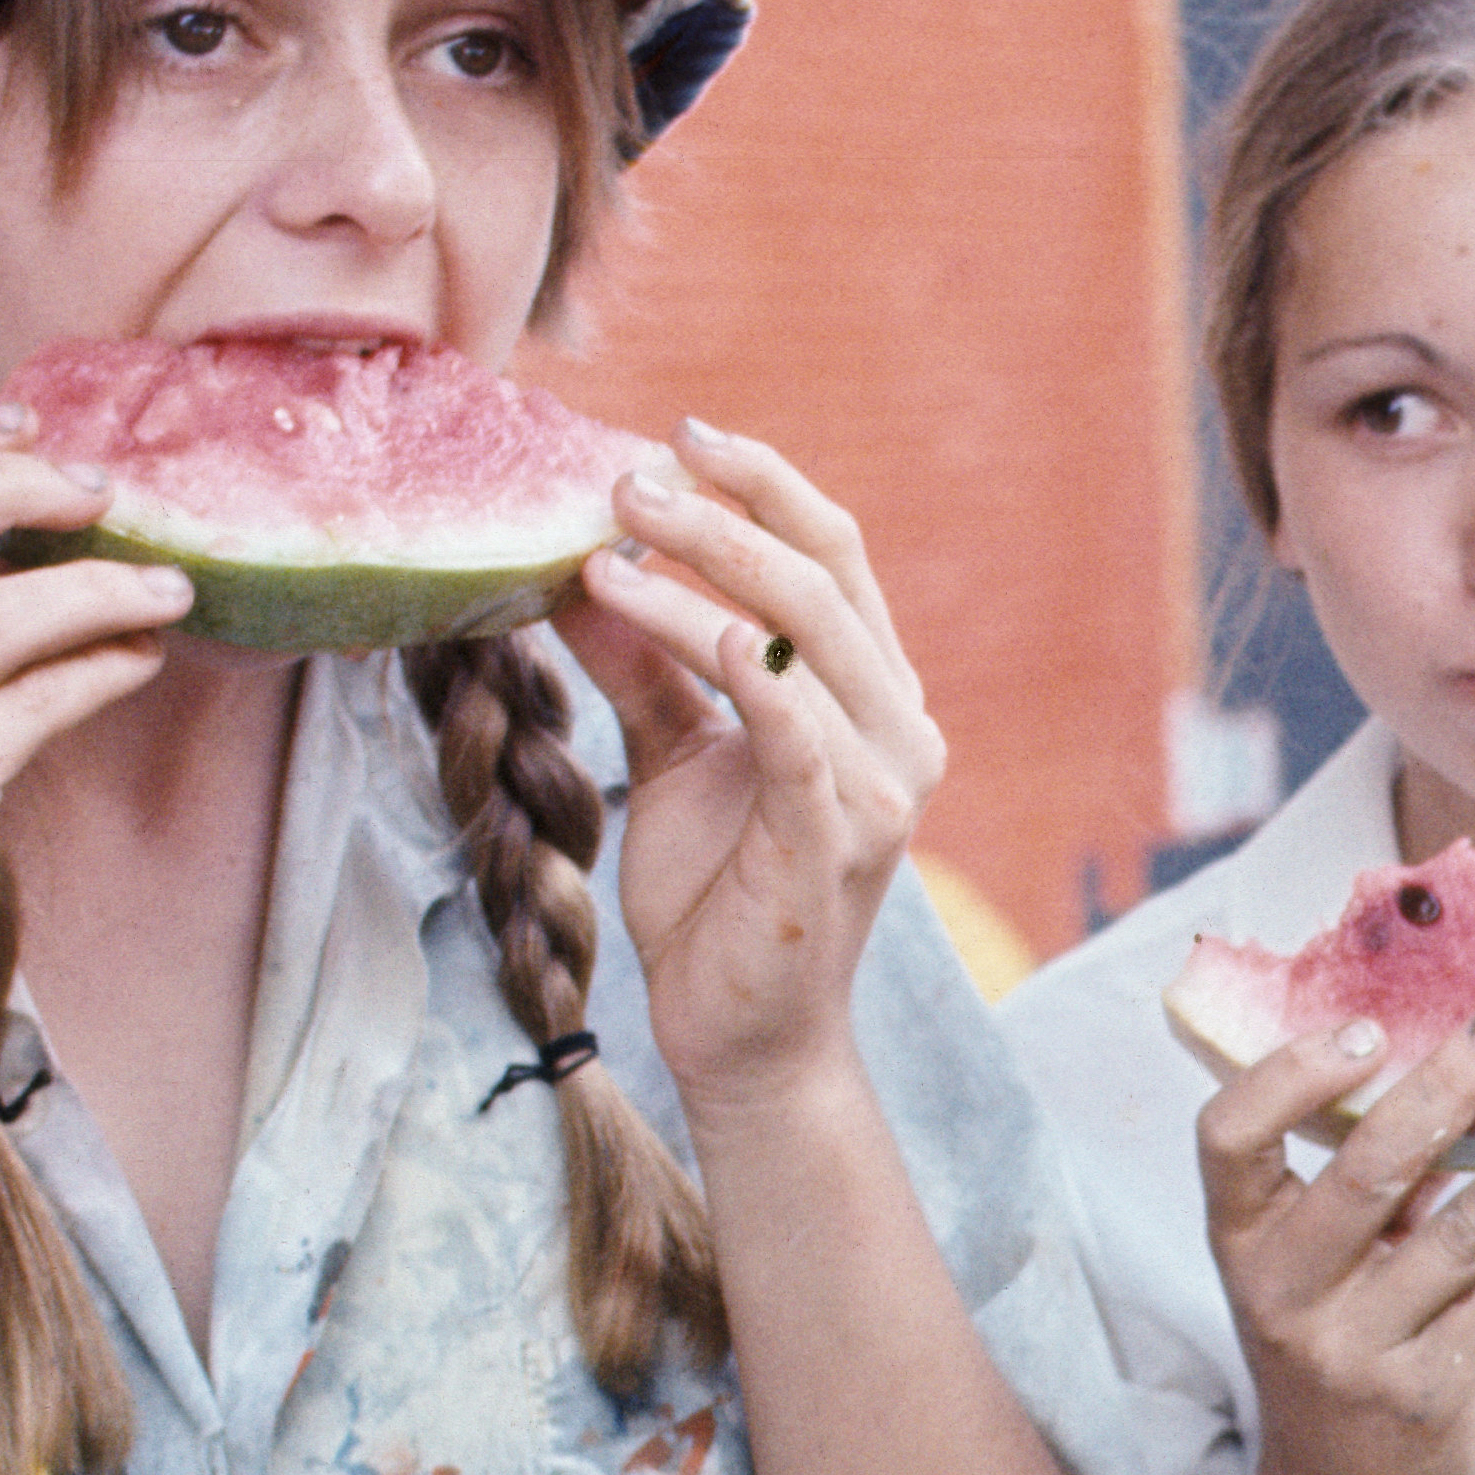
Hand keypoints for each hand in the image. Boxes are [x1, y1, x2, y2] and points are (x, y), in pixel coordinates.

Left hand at [556, 420, 945, 1120]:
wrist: (745, 1039)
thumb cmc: (716, 900)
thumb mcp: (668, 760)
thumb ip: (641, 669)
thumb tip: (574, 574)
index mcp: (874, 697)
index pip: (836, 555)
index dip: (765, 484)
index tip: (680, 434)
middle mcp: (900, 728)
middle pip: (824, 576)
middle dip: (723, 512)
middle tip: (624, 479)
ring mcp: (880, 784)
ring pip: (802, 636)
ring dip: (699, 575)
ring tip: (608, 542)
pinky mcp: (834, 835)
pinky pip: (791, 728)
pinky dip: (734, 666)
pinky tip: (673, 621)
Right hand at [1198, 1015, 1474, 1474]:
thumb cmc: (1330, 1352)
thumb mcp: (1309, 1270)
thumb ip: (1357, 1181)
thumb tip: (1459, 1060)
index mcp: (1242, 1243)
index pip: (1229, 1137)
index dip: (1290, 1075)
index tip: (1368, 1029)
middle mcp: (1286, 1294)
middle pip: (1366, 1171)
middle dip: (1447, 1087)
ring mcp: (1356, 1349)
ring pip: (1461, 1232)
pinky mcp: (1428, 1392)